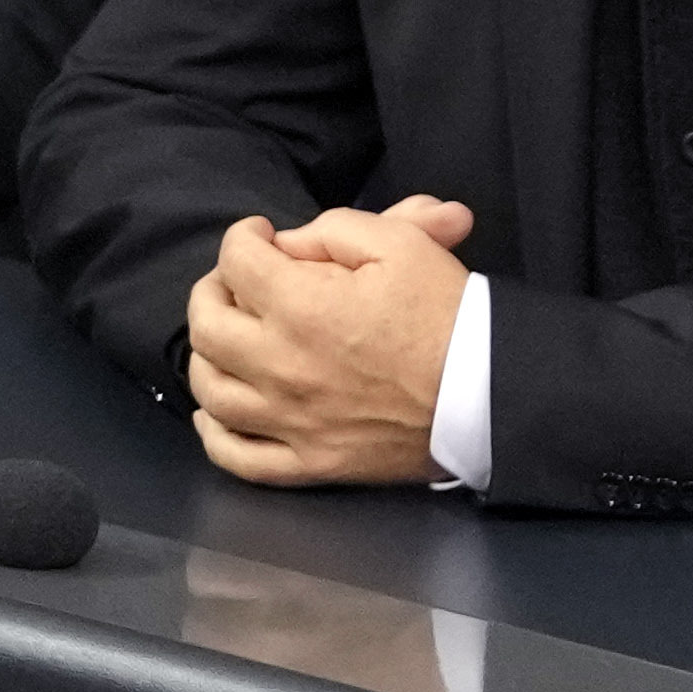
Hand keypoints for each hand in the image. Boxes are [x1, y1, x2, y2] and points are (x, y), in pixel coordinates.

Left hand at [185, 198, 479, 484]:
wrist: (486, 395)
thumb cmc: (446, 314)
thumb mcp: (402, 244)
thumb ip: (337, 228)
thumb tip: (291, 244)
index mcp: (301, 307)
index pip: (236, 261)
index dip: (243, 236)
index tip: (260, 234)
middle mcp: (279, 367)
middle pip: (206, 325)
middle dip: (213, 290)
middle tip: (237, 281)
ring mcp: (289, 421)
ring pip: (209, 390)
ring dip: (207, 355)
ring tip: (228, 339)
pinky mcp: (307, 463)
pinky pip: (236, 456)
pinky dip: (213, 433)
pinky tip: (216, 411)